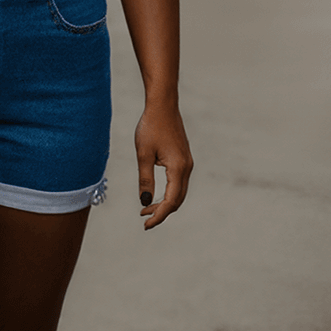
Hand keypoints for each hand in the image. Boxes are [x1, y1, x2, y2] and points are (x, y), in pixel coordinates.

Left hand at [135, 104, 192, 229]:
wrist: (163, 105)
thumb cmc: (151, 126)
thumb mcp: (143, 154)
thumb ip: (145, 179)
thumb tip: (145, 202)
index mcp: (178, 169)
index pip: (171, 201)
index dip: (159, 215)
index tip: (145, 224)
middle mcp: (187, 168)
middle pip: (177, 200)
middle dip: (162, 212)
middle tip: (144, 218)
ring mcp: (187, 163)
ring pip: (179, 192)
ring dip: (165, 202)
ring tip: (146, 209)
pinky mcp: (183, 158)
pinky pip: (178, 182)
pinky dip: (168, 192)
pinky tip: (155, 192)